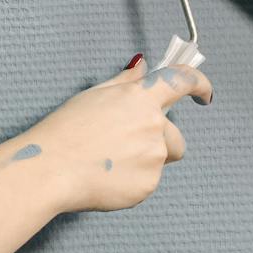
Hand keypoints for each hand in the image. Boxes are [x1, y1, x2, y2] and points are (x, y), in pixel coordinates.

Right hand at [28, 56, 214, 213]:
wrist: (49, 169)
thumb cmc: (64, 131)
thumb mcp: (92, 96)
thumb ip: (124, 82)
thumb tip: (142, 68)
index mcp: (139, 98)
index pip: (182, 82)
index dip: (199, 84)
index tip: (204, 94)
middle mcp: (153, 125)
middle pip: (175, 135)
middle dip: (159, 141)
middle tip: (123, 146)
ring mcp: (153, 157)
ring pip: (161, 160)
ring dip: (144, 161)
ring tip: (108, 163)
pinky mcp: (148, 184)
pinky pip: (148, 181)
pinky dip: (132, 181)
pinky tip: (105, 178)